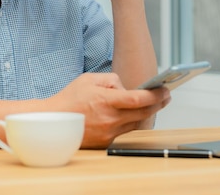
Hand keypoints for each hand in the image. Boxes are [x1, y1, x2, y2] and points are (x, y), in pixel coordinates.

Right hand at [48, 73, 170, 147]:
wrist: (53, 121)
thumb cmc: (69, 98)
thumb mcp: (89, 79)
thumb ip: (111, 79)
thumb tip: (125, 88)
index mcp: (106, 101)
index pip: (139, 99)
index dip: (155, 95)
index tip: (164, 90)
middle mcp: (110, 118)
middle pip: (143, 113)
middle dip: (158, 103)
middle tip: (166, 96)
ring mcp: (109, 132)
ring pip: (136, 122)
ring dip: (146, 113)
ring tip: (152, 103)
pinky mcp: (106, 141)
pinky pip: (125, 130)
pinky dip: (130, 121)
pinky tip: (133, 114)